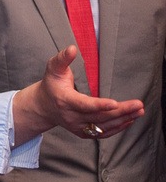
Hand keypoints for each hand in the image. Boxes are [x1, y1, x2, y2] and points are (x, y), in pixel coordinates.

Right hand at [16, 46, 143, 140]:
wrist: (43, 106)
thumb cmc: (51, 84)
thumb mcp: (53, 69)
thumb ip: (62, 59)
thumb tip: (72, 48)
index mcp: (64, 100)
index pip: (83, 105)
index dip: (99, 105)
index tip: (115, 103)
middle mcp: (71, 116)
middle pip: (98, 117)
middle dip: (120, 112)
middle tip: (138, 105)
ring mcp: (77, 126)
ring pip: (103, 126)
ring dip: (123, 120)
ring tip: (139, 111)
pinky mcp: (83, 132)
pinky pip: (102, 133)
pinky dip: (117, 128)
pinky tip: (129, 120)